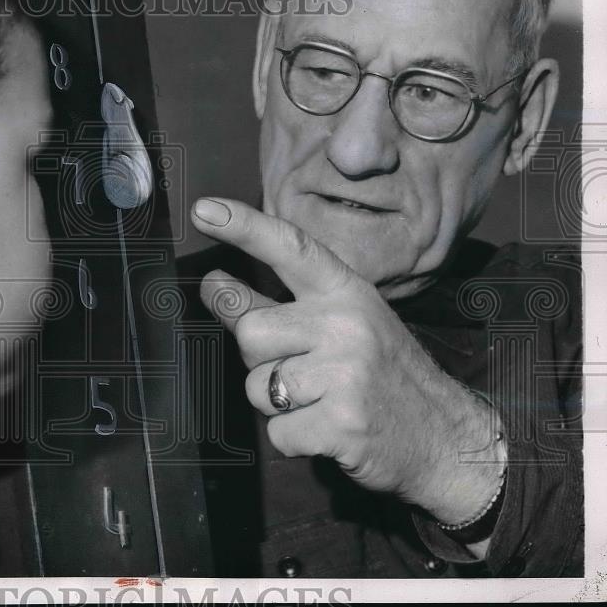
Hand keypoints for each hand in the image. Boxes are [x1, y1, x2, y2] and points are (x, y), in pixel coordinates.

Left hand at [192, 197, 503, 525]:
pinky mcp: (342, 423)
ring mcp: (347, 372)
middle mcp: (347, 323)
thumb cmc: (382, 376)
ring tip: (321, 402)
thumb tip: (212, 284)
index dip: (244, 226)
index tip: (203, 210)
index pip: (290, 247)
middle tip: (302, 373)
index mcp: (347, 292)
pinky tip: (328, 431)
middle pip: (250, 332)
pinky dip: (294, 439)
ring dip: (278, 404)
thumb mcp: (339, 326)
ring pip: (258, 388)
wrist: (448, 438)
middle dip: (261, 360)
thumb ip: (272, 306)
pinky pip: (277, 432)